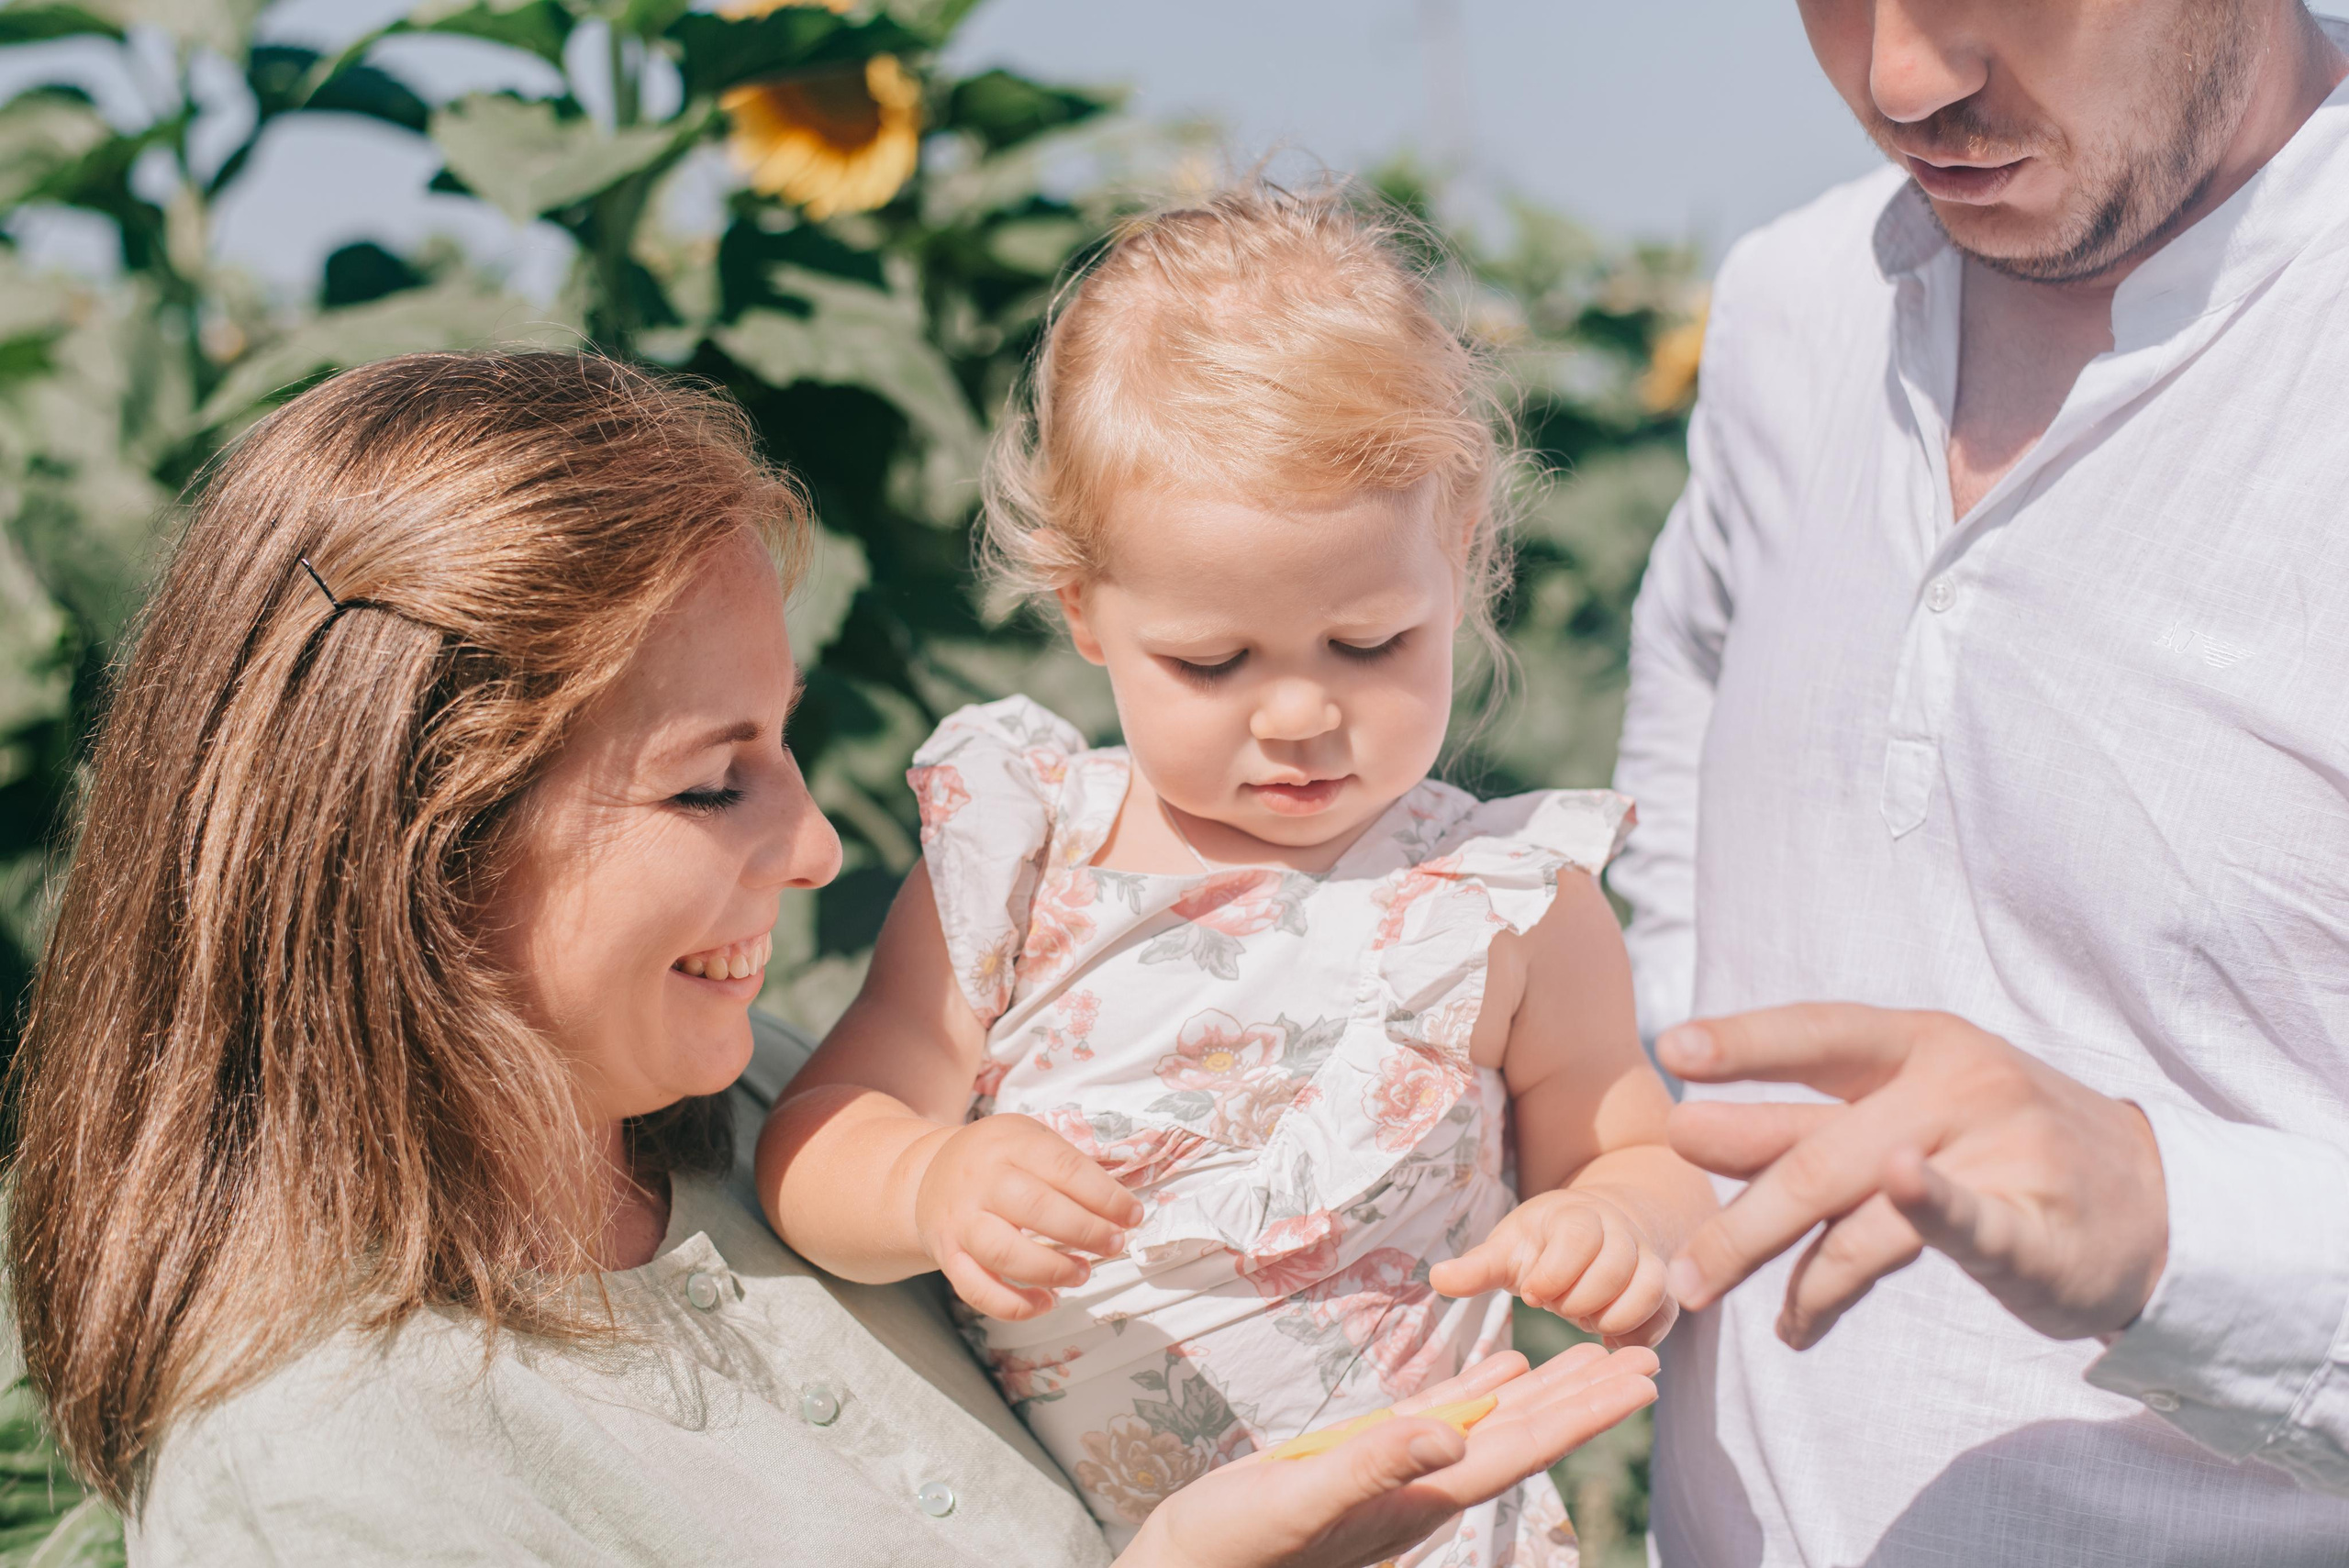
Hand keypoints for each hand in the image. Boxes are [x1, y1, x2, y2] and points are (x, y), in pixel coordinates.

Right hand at [913, 1113, 1144, 1318]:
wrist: (928, 1173)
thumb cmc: (998, 1158)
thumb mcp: (1029, 1137)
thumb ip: (1070, 1165)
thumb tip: (1121, 1206)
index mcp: (1010, 1144)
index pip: (1065, 1169)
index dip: (1106, 1196)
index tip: (1133, 1215)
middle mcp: (981, 1181)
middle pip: (1037, 1210)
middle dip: (1085, 1232)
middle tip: (1115, 1244)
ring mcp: (961, 1221)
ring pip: (1005, 1254)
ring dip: (1052, 1270)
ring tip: (1083, 1273)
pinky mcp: (948, 1256)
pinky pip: (977, 1290)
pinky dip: (1015, 1306)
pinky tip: (1047, 1302)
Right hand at [1120, 1344, 1658, 1567]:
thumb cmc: (1236, 1548)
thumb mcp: (1302, 1501)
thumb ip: (1376, 1466)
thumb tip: (1453, 1435)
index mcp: (1421, 1498)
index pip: (1521, 1449)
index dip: (1582, 1416)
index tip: (1639, 1383)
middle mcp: (1423, 1485)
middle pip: (1525, 1432)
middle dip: (1586, 1395)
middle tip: (1648, 1352)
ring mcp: (1396, 1470)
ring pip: (1491, 1419)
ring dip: (1547, 1388)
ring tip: (1597, 1351)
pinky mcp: (1364, 1457)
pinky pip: (1439, 1414)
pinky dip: (1478, 1388)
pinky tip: (1507, 1367)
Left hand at [1428, 1191, 1679, 1347]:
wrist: (1596, 1231)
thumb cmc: (1543, 1244)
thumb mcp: (1507, 1248)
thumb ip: (1477, 1266)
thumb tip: (1436, 1279)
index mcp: (1578, 1216)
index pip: (1579, 1238)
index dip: (1554, 1272)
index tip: (1532, 1293)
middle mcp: (1622, 1234)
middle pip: (1616, 1268)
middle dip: (1579, 1299)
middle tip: (1557, 1306)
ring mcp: (1648, 1262)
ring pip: (1649, 1291)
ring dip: (1610, 1317)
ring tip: (1583, 1320)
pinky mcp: (1663, 1293)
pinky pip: (1663, 1317)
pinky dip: (1635, 1336)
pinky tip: (1605, 1341)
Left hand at [1659, 1003, 2168, 1348]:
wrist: (2150, 1199)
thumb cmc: (1996, 1142)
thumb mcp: (1898, 1111)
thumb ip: (1800, 1124)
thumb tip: (1684, 1124)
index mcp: (1918, 1043)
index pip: (1820, 1036)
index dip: (1747, 1042)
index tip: (1673, 1048)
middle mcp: (1956, 1086)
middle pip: (1821, 1152)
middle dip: (1743, 1218)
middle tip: (1680, 1270)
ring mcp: (2000, 1153)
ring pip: (1869, 1213)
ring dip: (1800, 1275)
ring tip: (1753, 1321)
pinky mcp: (2034, 1228)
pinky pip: (1967, 1224)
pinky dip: (1928, 1211)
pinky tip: (1888, 1217)